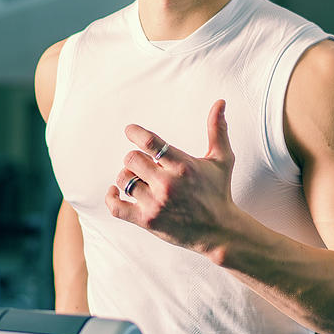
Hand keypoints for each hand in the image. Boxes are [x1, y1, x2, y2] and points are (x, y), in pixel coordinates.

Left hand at [105, 99, 235, 254]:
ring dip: (127, 176)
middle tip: (144, 163)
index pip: (149, 142)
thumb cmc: (219, 192)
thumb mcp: (222, 159)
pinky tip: (115, 191)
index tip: (130, 130)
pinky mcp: (147, 221)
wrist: (219, 231)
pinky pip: (116, 206)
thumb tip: (220, 101)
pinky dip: (111, 197)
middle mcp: (167, 184)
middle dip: (135, 158)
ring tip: (137, 178)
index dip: (134, 132)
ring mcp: (156, 203)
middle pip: (131, 159)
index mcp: (183, 166)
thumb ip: (217, 129)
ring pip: (124, 180)